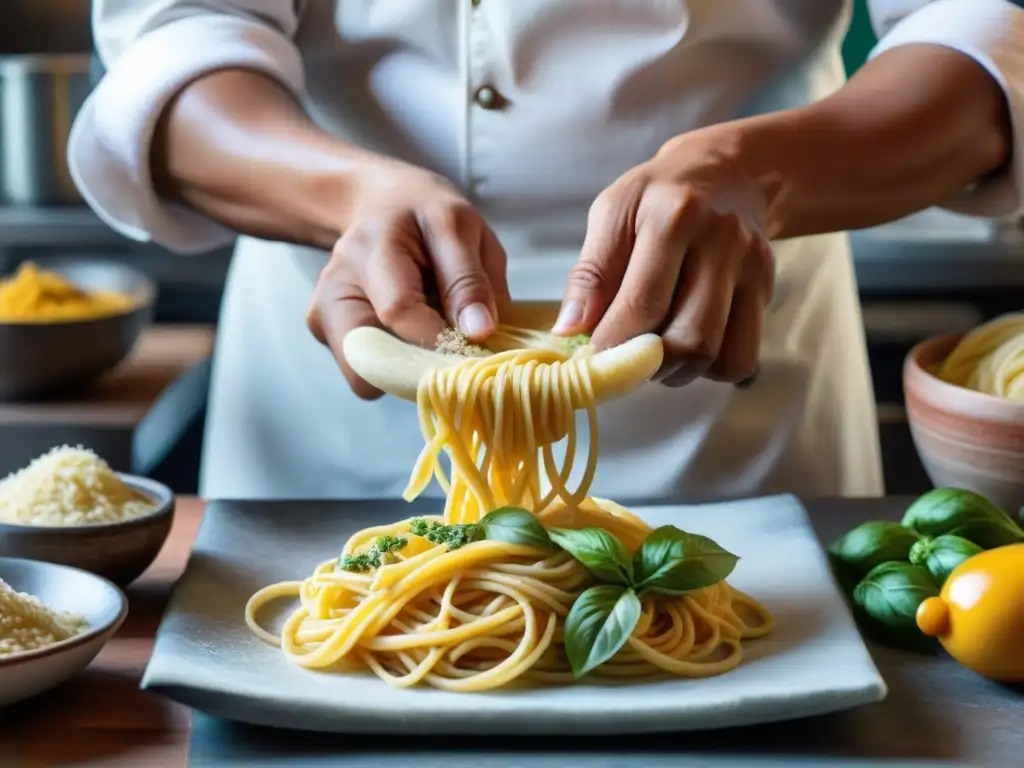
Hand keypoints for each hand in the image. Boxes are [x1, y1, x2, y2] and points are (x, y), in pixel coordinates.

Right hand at [307, 161, 508, 398]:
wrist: (379, 205)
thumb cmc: (427, 217)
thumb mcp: (462, 229)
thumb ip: (471, 280)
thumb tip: (478, 333)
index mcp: (373, 245)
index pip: (398, 310)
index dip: (439, 341)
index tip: (475, 351)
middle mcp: (336, 281)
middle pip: (367, 357)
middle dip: (417, 369)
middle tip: (453, 355)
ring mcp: (323, 309)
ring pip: (362, 374)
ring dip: (404, 370)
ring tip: (429, 338)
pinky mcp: (322, 329)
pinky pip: (363, 371)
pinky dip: (393, 366)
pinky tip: (408, 336)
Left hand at [555, 130, 774, 386]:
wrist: (727, 170)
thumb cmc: (657, 195)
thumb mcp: (612, 212)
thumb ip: (591, 272)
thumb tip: (569, 330)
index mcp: (674, 216)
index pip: (643, 304)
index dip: (612, 345)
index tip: (591, 358)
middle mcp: (721, 241)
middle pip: (689, 339)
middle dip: (648, 364)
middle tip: (623, 358)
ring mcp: (751, 268)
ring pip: (717, 355)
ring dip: (677, 371)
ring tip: (653, 353)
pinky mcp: (766, 289)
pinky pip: (741, 358)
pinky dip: (709, 368)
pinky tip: (687, 345)